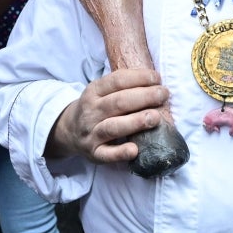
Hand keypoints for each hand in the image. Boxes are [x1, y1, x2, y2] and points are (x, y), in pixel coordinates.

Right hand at [46, 68, 168, 164]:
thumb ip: (123, 86)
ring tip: (156, 118)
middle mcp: (91, 111)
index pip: (116, 81)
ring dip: (135, 122)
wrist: (70, 131)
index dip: (138, 78)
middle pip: (118, 102)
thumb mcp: (101, 91)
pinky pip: (107, 154)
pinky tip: (135, 150)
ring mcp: (91, 133)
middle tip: (163, 95)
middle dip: (143, 97)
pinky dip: (121, 153)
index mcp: (93, 91)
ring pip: (113, 127)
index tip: (157, 78)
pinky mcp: (94, 153)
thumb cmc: (96, 108)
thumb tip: (155, 80)